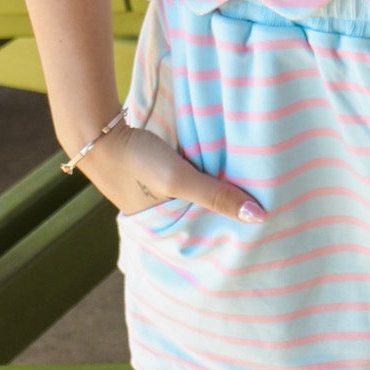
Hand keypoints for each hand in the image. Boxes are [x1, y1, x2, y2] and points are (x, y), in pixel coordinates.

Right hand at [75, 121, 265, 223]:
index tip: (267, 226)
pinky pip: (192, 180)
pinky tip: (227, 169)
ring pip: (200, 197)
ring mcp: (162, 196)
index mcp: (166, 231)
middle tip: (270, 205)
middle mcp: (165, 218)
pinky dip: (207, 176)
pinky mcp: (162, 175)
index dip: (233, 232)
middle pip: (206, 216)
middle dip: (230, 212)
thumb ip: (215, 196)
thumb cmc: (137, 161)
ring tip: (256, 188)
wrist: (99, 131)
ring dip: (219, 191)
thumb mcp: (179, 179)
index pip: (208, 238)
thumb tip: (260, 216)